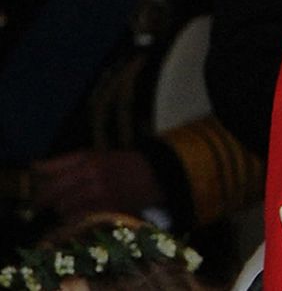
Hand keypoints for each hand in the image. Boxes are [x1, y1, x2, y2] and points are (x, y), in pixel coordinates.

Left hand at [32, 149, 164, 221]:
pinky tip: (79, 214)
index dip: (40, 192)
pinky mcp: (109, 212)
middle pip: (57, 198)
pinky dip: (74, 219)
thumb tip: (34, 167)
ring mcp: (102, 198)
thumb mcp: (92, 155)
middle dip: (48, 203)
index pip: (52, 182)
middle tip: (45, 205)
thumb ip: (62, 162)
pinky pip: (80, 220)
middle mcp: (94, 181)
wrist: (153, 175)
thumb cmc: (119, 163)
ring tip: (67, 206)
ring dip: (62, 210)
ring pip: (66, 211)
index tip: (37, 196)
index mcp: (88, 164)